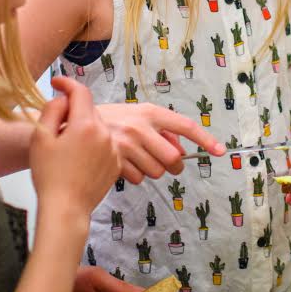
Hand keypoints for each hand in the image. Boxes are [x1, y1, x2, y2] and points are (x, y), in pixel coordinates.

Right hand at [30, 77, 118, 217]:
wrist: (66, 208)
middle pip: (89, 111)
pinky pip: (104, 145)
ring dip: (83, 131)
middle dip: (73, 113)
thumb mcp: (41, 138)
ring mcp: (113, 150)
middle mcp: (105, 134)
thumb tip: (63, 99)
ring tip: (66, 149)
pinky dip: (92, 146)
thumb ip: (52, 110)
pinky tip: (78, 160)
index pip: (81, 92)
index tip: (57, 83)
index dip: (67, 83)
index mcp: (85, 125)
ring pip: (97, 129)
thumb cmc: (49, 175)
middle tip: (54, 127)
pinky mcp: (116, 164)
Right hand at [96, 103, 225, 183]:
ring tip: (134, 157)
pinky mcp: (115, 161)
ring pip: (156, 171)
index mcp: (148, 112)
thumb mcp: (134, 115)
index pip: (185, 126)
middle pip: (173, 158)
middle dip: (173, 165)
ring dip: (150, 170)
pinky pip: (137, 178)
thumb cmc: (107, 119)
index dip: (205, 139)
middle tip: (165, 162)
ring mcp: (127, 145)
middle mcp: (140, 127)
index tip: (220, 151)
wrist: (70, 123)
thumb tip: (181, 147)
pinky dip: (133, 175)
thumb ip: (158, 128)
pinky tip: (122, 164)